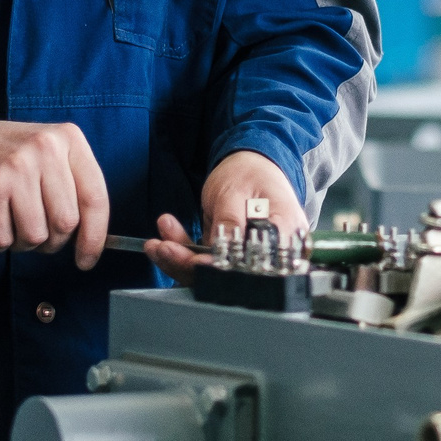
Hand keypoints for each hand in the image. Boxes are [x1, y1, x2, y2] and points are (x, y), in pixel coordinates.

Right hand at [0, 117, 109, 266]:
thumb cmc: (0, 154)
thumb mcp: (45, 152)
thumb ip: (70, 184)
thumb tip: (89, 236)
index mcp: (68, 139)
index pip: (95, 197)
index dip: (94, 237)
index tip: (86, 259)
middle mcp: (46, 148)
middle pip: (66, 223)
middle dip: (49, 241)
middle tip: (31, 231)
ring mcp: (17, 167)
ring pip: (35, 235)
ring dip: (20, 243)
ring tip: (7, 223)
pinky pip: (3, 239)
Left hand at [146, 150, 306, 281]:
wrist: (248, 165)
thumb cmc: (250, 173)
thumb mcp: (236, 192)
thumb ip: (229, 222)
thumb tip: (222, 253)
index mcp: (282, 236)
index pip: (255, 266)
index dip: (224, 269)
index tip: (195, 259)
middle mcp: (269, 254)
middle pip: (230, 275)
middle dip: (190, 265)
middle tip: (165, 247)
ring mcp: (246, 259)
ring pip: (211, 274)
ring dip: (179, 260)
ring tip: (157, 243)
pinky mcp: (227, 258)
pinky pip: (203, 264)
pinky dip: (181, 253)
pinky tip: (166, 237)